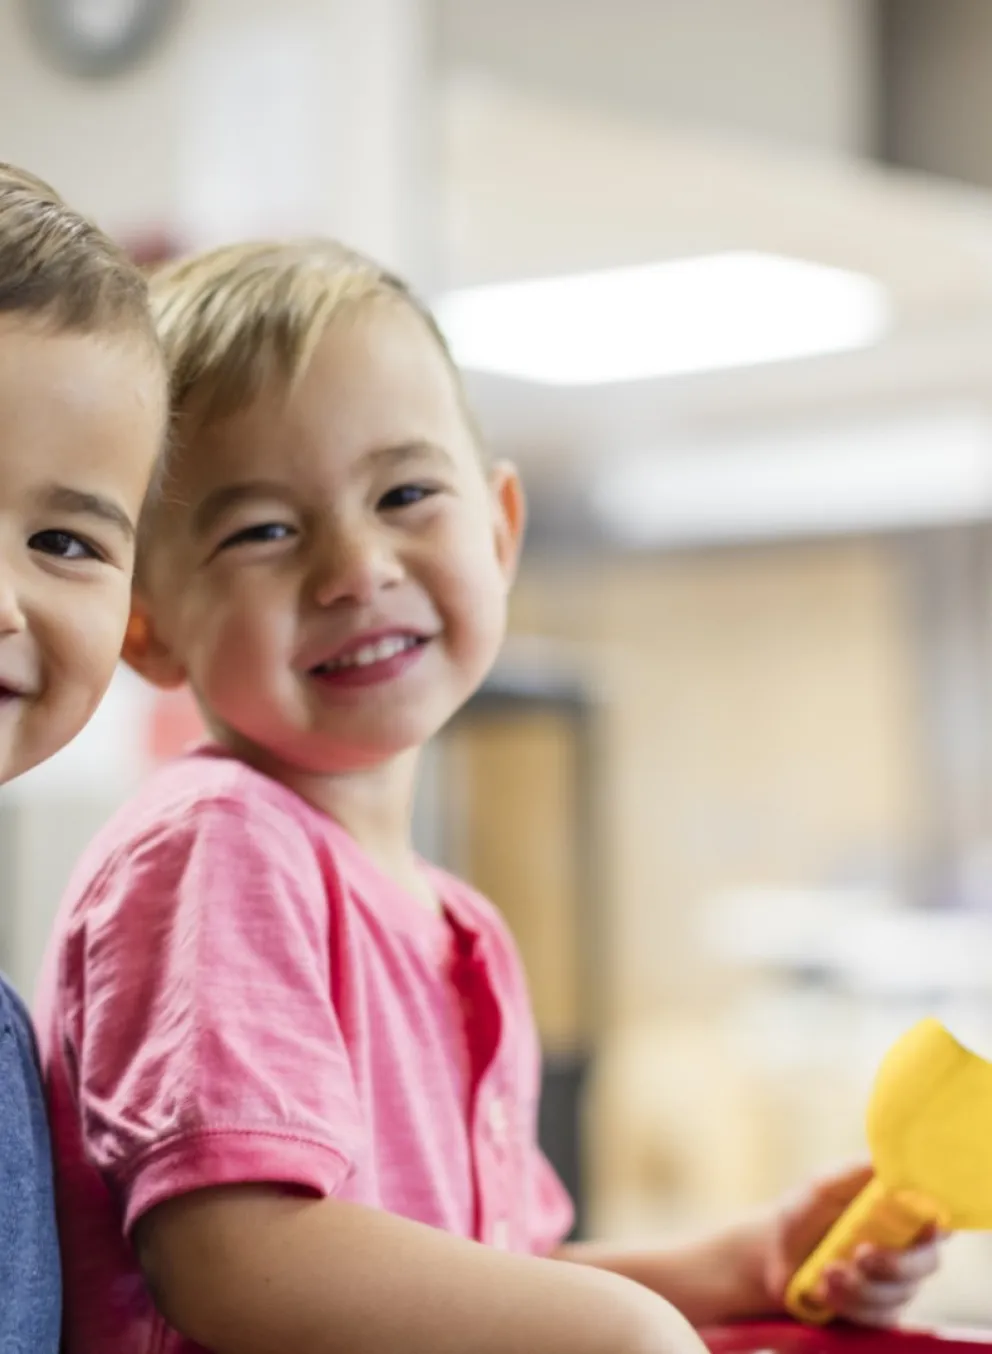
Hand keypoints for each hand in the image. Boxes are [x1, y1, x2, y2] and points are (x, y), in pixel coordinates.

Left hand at [764, 1163, 941, 1325]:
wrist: (771, 1256)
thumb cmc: (802, 1212)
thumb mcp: (824, 1185)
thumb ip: (857, 1172)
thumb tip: (888, 1158)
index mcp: (897, 1211)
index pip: (937, 1217)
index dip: (938, 1225)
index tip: (924, 1228)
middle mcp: (905, 1248)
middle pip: (928, 1261)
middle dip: (896, 1264)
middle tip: (861, 1255)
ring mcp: (894, 1283)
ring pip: (901, 1293)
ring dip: (861, 1285)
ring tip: (825, 1272)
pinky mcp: (879, 1312)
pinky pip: (880, 1316)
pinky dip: (851, 1305)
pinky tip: (822, 1290)